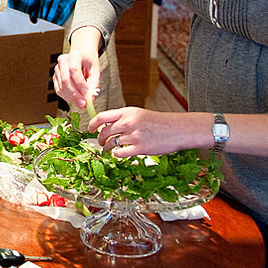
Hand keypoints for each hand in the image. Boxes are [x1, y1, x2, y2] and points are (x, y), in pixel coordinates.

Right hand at [52, 45, 100, 111]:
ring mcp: (57, 69)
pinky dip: (67, 98)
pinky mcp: (55, 78)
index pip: (74, 70)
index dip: (80, 83)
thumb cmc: (89, 63)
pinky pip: (59, 90)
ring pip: (61, 87)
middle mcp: (63, 61)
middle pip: (66, 80)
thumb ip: (94, 83)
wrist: (81, 58)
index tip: (86, 93)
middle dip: (75, 94)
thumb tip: (91, 97)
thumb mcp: (96, 70)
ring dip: (71, 98)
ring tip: (82, 104)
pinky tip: (75, 101)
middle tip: (84, 104)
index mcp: (74, 55)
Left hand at [89, 107, 205, 156]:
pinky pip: (120, 153)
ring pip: (110, 144)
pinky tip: (119, 154)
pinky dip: (116, 155)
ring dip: (107, 148)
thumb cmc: (159, 122)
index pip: (102, 117)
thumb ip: (123, 118)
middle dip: (99, 139)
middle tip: (100, 142)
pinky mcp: (140, 148)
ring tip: (108, 150)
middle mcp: (128, 122)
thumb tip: (106, 125)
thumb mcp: (139, 113)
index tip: (90, 129)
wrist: (178, 129)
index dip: (92, 124)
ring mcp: (134, 136)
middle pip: (104, 132)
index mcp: (127, 112)